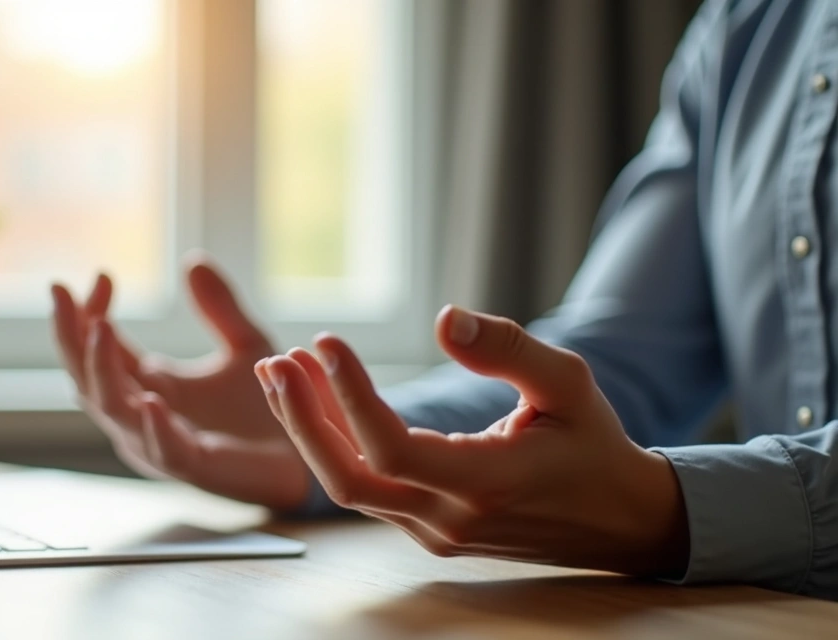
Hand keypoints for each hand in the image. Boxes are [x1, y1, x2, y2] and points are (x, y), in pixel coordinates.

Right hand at [51, 257, 309, 509]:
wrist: (304, 452)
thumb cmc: (267, 406)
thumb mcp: (245, 344)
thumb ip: (219, 308)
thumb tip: (193, 260)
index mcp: (148, 385)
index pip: (101, 347)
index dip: (90, 312)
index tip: (100, 274)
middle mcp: (143, 415)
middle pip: (87, 376)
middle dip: (70, 335)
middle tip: (62, 293)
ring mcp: (161, 443)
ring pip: (111, 410)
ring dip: (100, 369)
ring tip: (100, 327)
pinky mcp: (194, 468)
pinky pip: (163, 449)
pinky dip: (154, 427)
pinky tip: (150, 400)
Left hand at [255, 305, 689, 575]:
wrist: (618, 520)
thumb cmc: (592, 444)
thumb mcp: (568, 382)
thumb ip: (507, 349)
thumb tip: (444, 317)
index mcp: (488, 483)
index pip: (392, 447)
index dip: (349, 396)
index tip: (326, 342)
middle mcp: (451, 518)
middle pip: (349, 479)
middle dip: (301, 420)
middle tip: (276, 361)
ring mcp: (434, 531)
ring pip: (350, 486)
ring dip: (310, 429)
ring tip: (283, 371)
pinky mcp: (427, 529)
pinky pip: (367, 488)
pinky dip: (335, 444)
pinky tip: (318, 399)